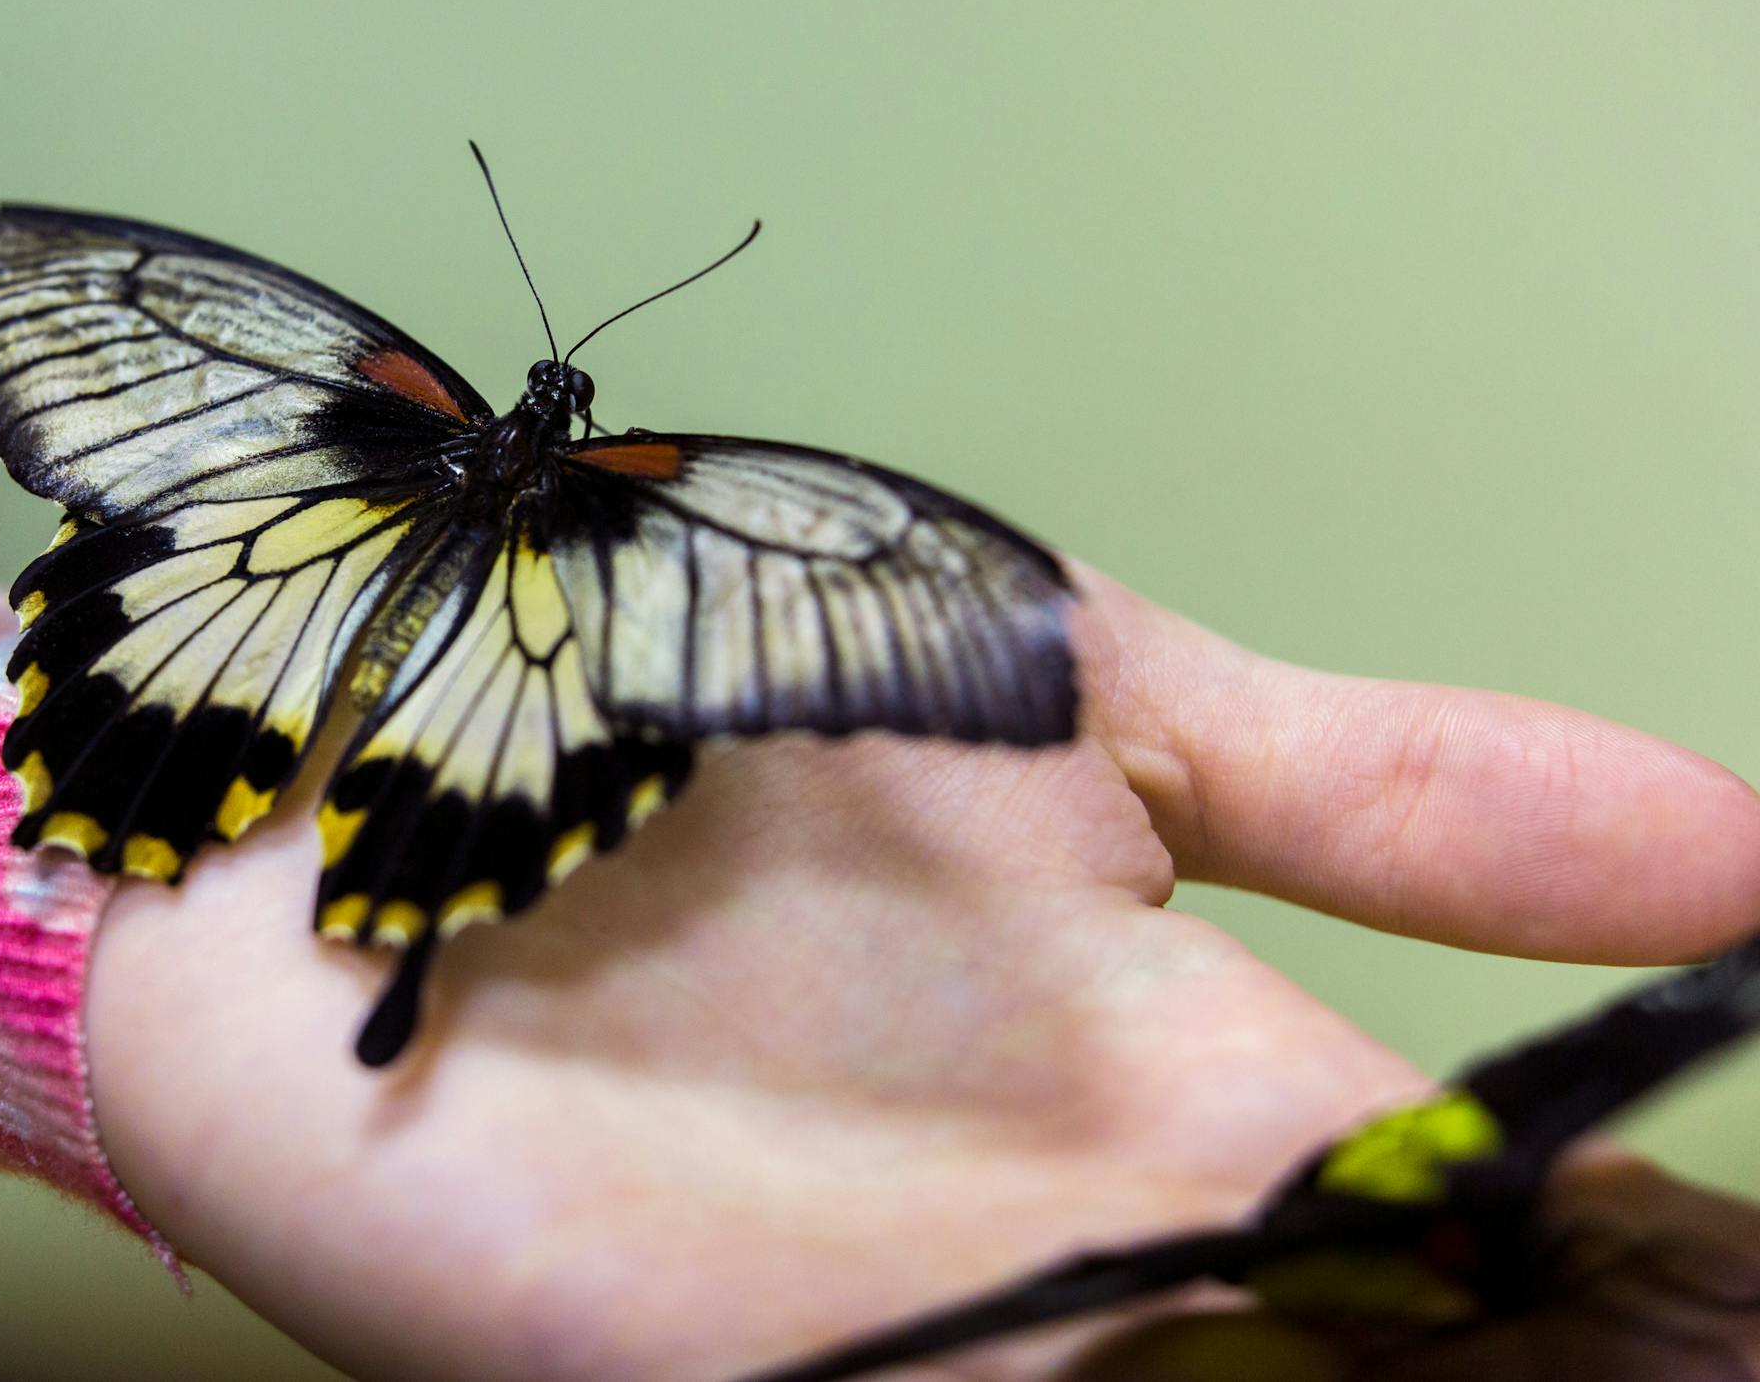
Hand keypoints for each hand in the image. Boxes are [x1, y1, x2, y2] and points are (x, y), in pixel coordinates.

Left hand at [83, 567, 1759, 1380]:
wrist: (374, 724)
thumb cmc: (722, 683)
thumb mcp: (1094, 695)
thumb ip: (1388, 787)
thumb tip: (1759, 851)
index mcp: (1193, 1119)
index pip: (1472, 1269)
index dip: (1636, 1312)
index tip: (1722, 1321)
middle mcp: (1059, 1279)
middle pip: (1315, 1381)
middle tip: (1611, 1378)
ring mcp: (864, 1347)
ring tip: (1298, 1357)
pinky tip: (1075, 1371)